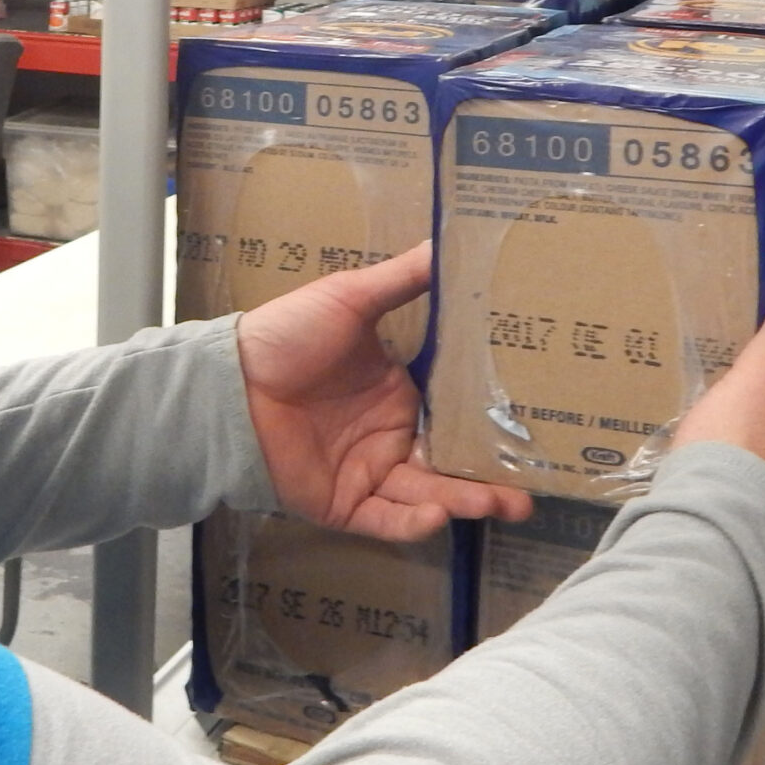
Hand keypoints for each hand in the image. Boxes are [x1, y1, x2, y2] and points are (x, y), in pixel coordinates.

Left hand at [234, 243, 531, 542]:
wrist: (230, 381)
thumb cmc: (287, 336)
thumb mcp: (350, 299)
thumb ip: (402, 279)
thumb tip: (448, 242)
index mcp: (398, 392)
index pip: (457, 416)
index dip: (492, 427)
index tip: (534, 428)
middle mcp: (389, 436)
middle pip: (452, 466)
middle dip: (492, 481)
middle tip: (532, 488)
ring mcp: (367, 472)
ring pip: (429, 496)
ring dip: (465, 502)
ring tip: (503, 504)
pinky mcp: (342, 503)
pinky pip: (385, 520)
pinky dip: (412, 523)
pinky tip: (436, 515)